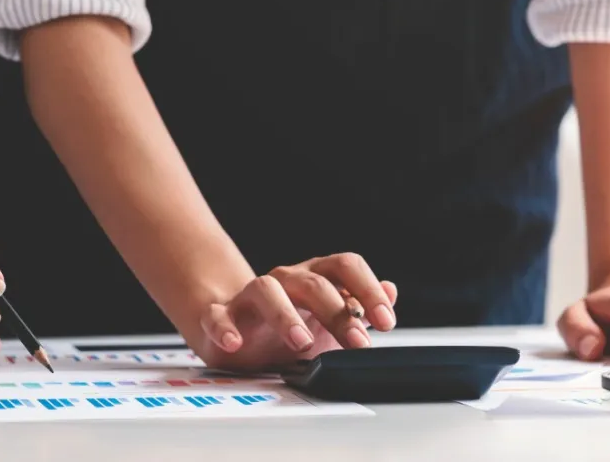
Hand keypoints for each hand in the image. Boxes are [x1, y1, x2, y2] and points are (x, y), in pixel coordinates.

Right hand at [194, 253, 398, 370]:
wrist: (237, 337)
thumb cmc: (287, 330)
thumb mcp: (330, 324)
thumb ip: (359, 308)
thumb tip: (391, 290)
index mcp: (314, 278)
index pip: (345, 267)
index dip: (368, 290)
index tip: (386, 321)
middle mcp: (285, 281)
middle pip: (313, 282)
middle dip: (338, 312)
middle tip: (357, 342)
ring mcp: (250, 297)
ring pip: (266, 289)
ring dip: (286, 315)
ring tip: (302, 342)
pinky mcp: (220, 316)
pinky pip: (218, 315)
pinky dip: (225, 327)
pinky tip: (235, 343)